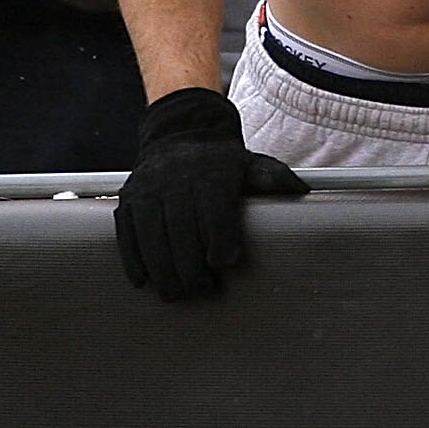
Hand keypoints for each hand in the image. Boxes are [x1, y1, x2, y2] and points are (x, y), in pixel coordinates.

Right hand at [112, 88, 309, 299]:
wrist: (181, 134)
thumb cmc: (223, 162)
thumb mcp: (251, 163)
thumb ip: (274, 178)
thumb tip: (302, 192)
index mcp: (211, 173)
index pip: (214, 208)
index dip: (219, 237)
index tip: (225, 263)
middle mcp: (175, 180)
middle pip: (180, 229)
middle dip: (190, 265)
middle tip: (201, 290)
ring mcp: (148, 190)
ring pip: (151, 235)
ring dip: (162, 270)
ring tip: (176, 294)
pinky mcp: (127, 200)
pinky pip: (126, 234)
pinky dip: (133, 260)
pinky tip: (143, 281)